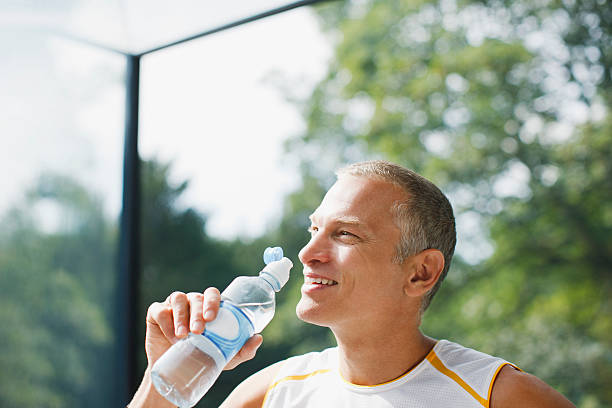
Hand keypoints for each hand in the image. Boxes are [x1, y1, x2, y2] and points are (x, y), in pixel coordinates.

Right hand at [145, 287, 262, 368]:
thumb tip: (258, 338)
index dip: (213, 301)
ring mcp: (173, 306)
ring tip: (183, 336)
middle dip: (197, 312)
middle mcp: (191, 303)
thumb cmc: (204, 358)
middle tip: (199, 331)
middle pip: (195, 297)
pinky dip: (166, 321)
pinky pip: (160, 310)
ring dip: (181, 316)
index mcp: (208, 307)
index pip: (212, 294)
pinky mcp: (156, 313)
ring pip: (178, 299)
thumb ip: (243, 349)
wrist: (177, 373)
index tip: (212, 318)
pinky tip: (171, 335)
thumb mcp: (226, 358)